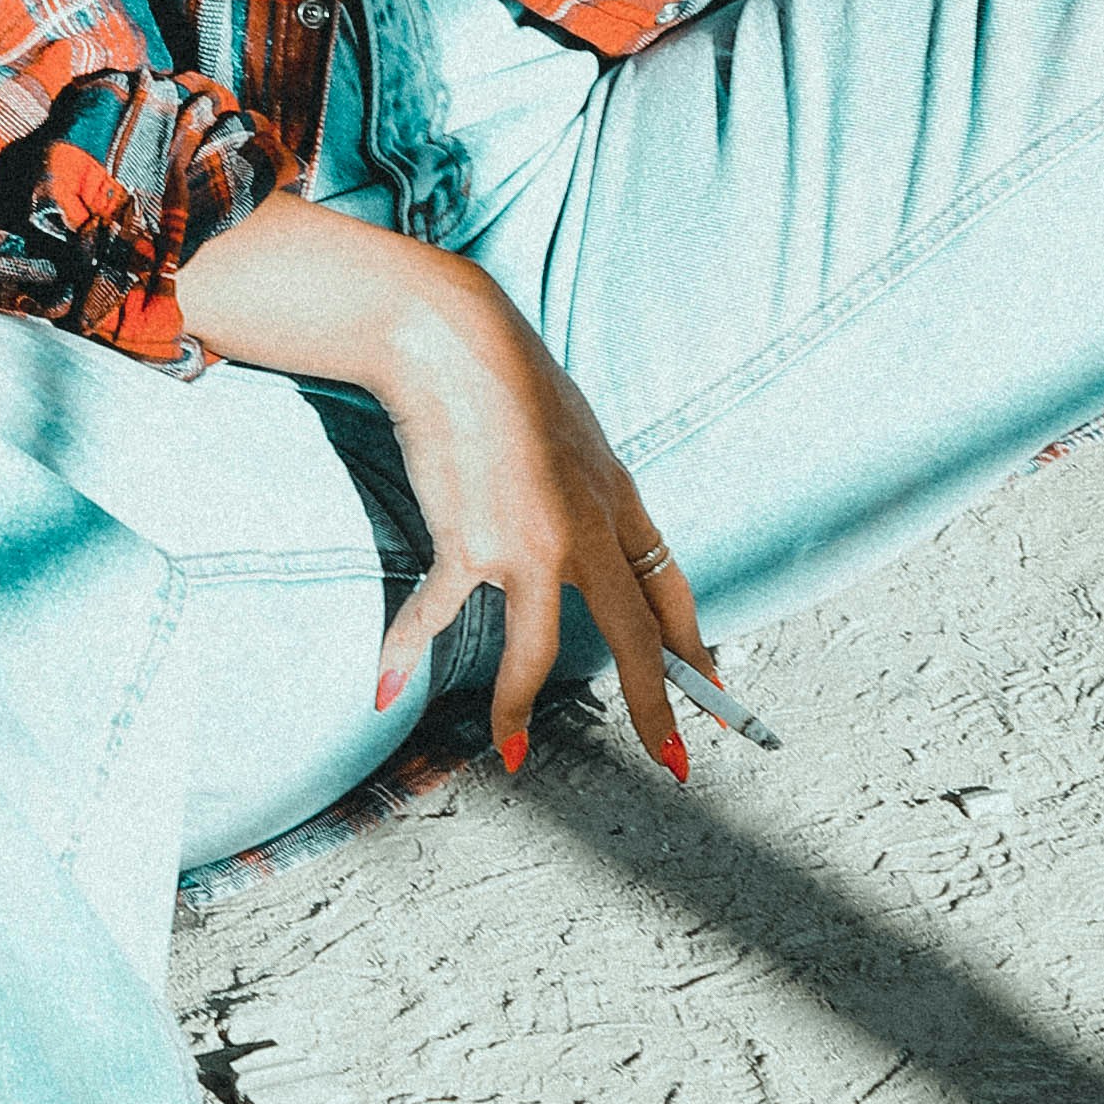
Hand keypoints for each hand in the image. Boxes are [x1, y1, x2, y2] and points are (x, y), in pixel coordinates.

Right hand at [175, 191, 704, 782]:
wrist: (453, 340)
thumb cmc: (508, 377)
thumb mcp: (576, 431)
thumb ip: (586, 489)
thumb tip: (586, 529)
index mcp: (620, 499)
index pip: (672, 591)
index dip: (697, 649)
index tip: (716, 692)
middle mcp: (587, 528)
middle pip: (636, 638)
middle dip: (660, 706)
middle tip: (676, 763)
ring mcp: (530, 540)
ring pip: (536, 650)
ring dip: (519, 709)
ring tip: (516, 753)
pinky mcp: (469, 540)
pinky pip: (437, 616)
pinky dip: (403, 652)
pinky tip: (387, 688)